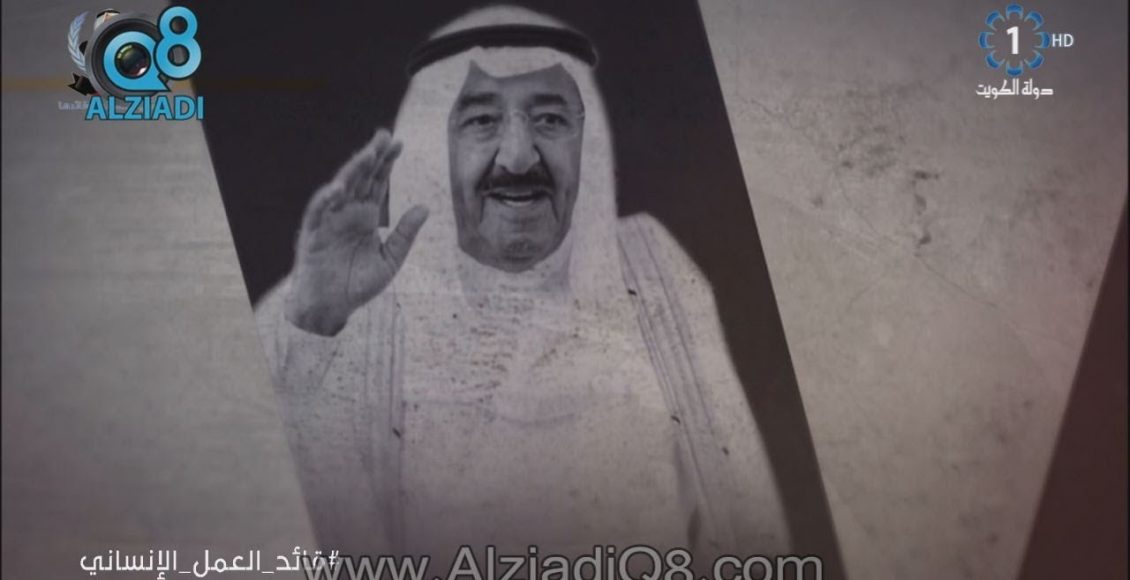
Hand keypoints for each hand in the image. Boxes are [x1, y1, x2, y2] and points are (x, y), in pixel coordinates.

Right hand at [285, 128, 428, 334]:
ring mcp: (329, 221)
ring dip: (352, 171)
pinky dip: (326, 200)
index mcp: (366, 216)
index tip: (399, 144)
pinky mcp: (313, 235)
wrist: (331, 309)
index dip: (386, 163)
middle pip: (360, 179)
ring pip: (341, 189)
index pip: (377, 183)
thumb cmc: (357, 284)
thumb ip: (405, 234)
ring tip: (366, 154)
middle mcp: (347, 213)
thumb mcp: (390, 260)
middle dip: (371, 157)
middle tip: (384, 135)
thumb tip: (425, 207)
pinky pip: (318, 213)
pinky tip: (338, 187)